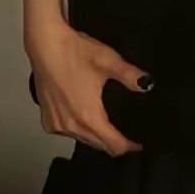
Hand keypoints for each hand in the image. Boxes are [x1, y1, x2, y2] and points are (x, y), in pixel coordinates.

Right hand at [26, 18, 148, 156]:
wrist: (46, 46)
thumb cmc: (75, 53)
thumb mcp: (109, 61)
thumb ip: (131, 76)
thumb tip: (148, 85)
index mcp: (88, 117)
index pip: (112, 145)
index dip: (128, 147)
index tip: (139, 145)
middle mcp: (70, 126)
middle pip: (98, 146)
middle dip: (114, 144)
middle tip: (129, 137)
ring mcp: (56, 125)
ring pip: (82, 140)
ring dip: (97, 137)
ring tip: (112, 128)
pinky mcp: (47, 120)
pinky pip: (68, 133)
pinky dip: (79, 130)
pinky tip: (87, 119)